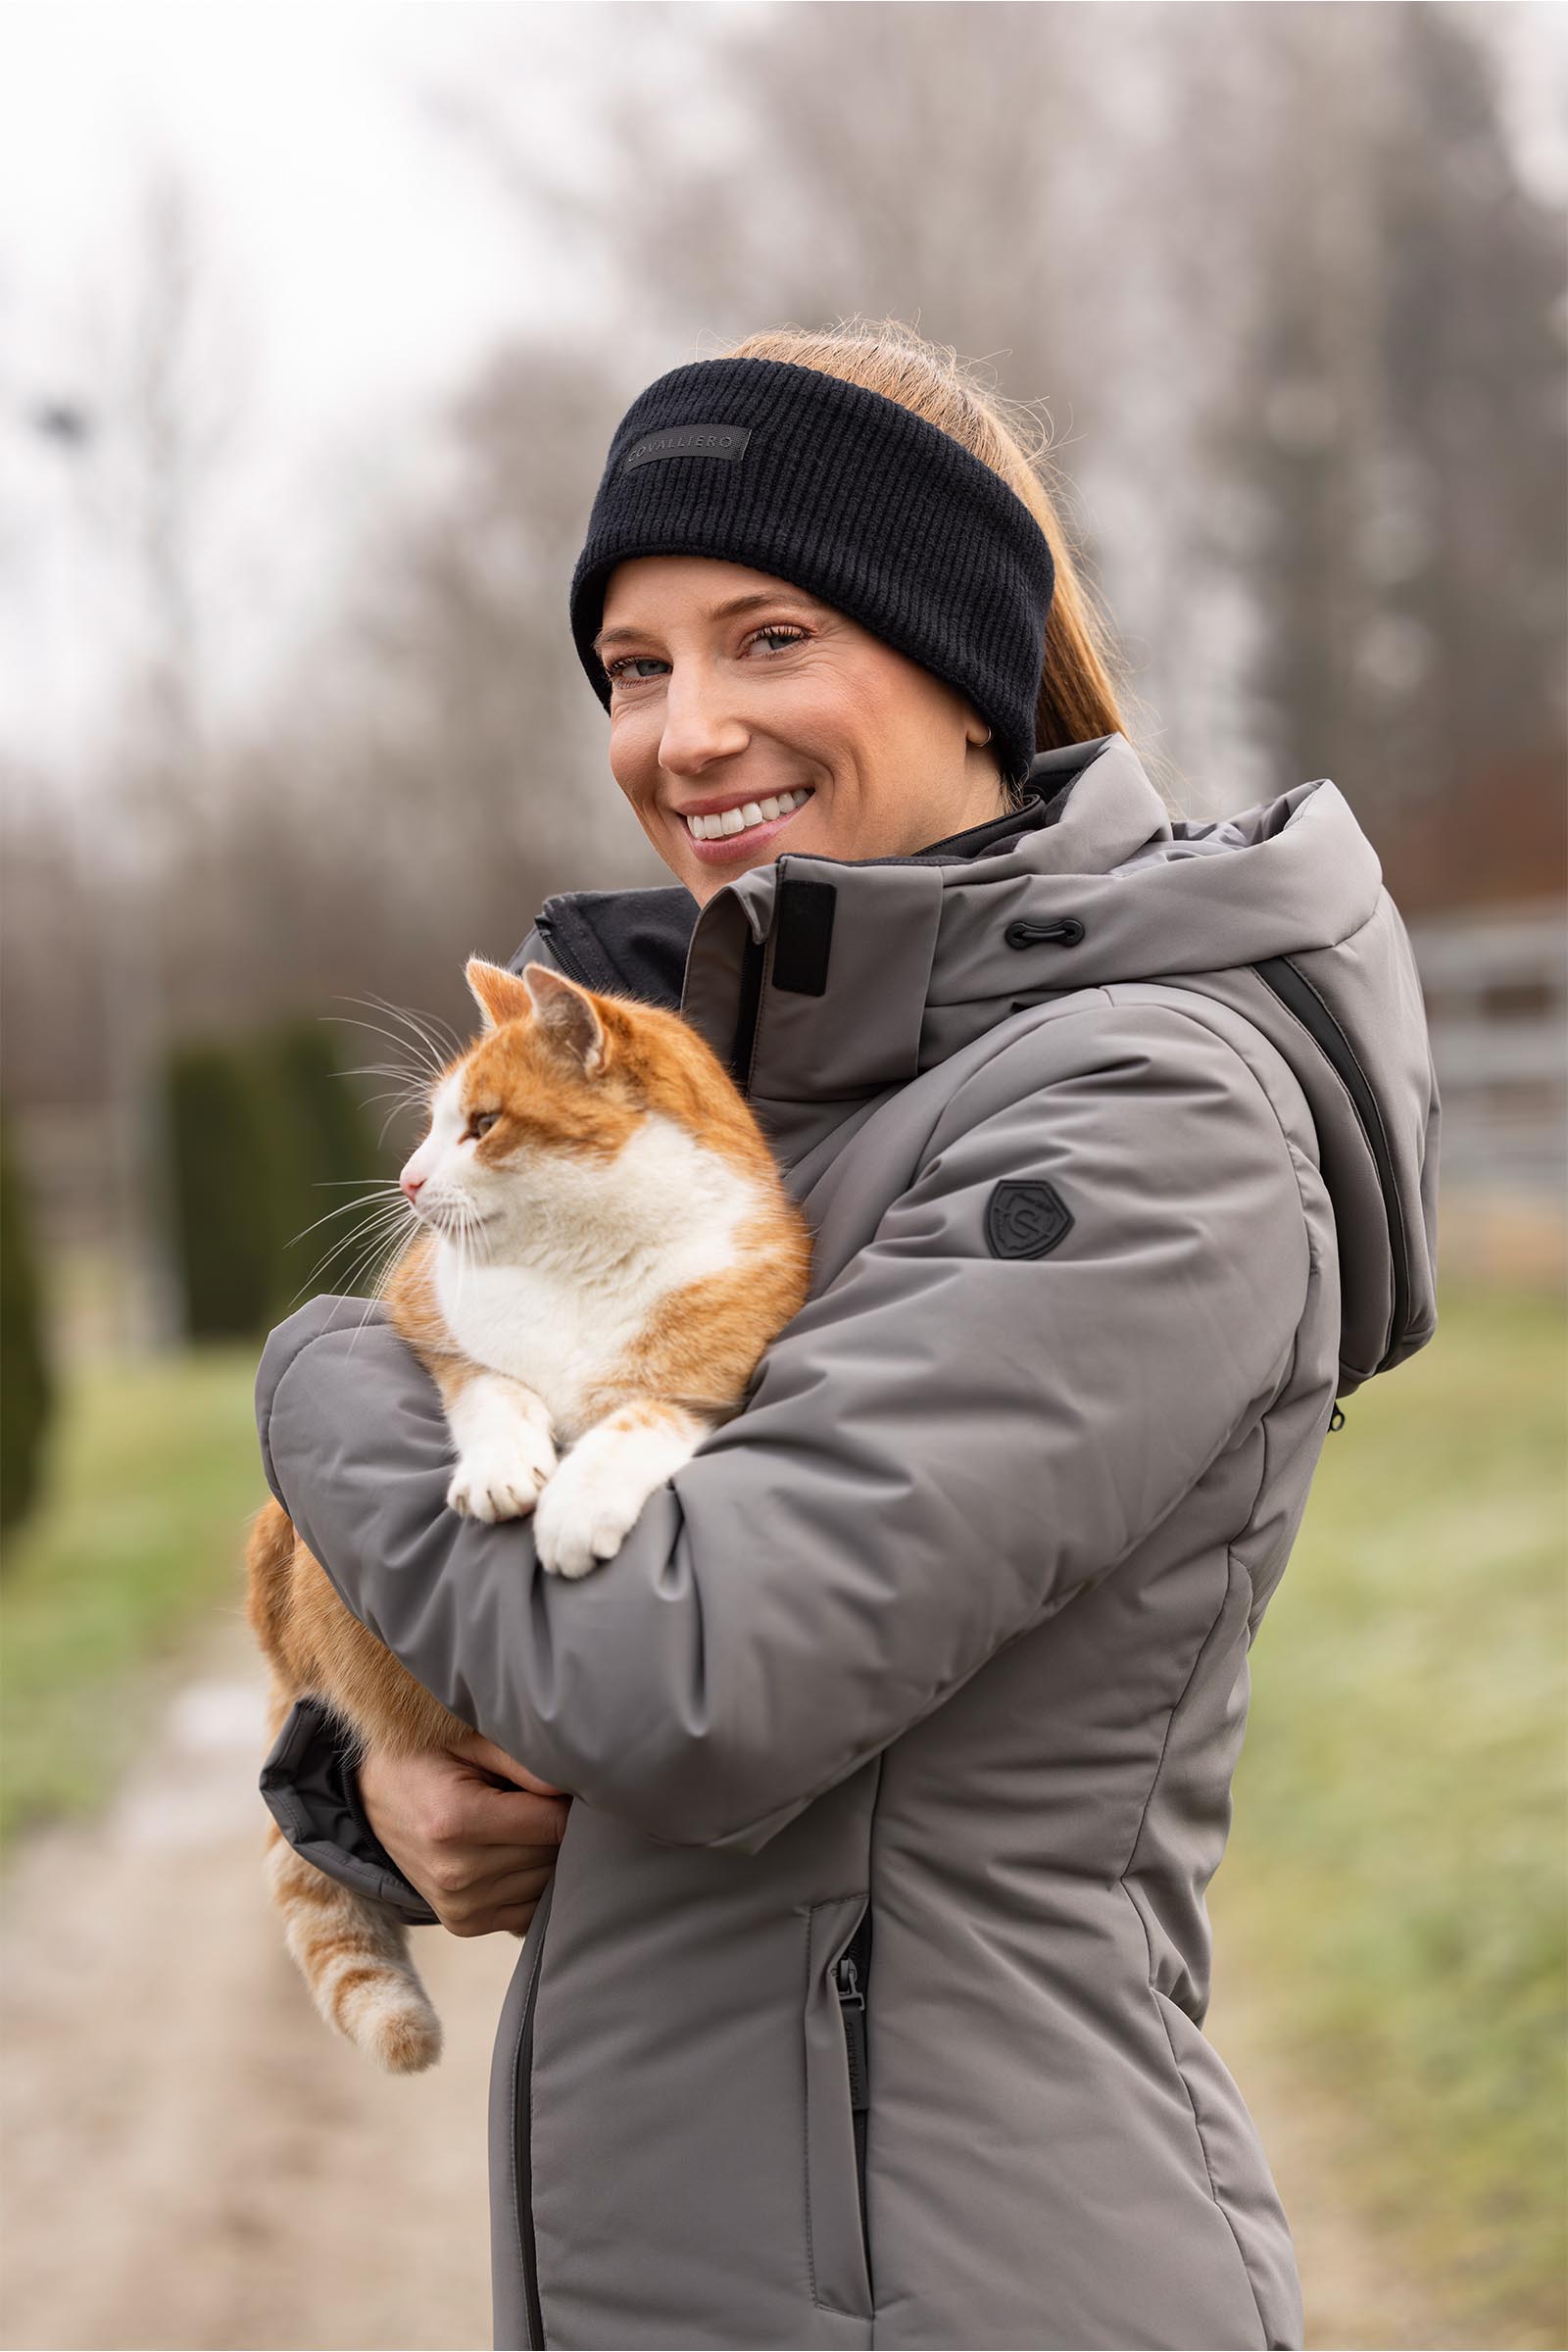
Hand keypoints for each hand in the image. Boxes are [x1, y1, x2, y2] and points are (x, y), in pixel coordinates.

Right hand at [357, 1733, 571, 1937]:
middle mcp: (457, 1872)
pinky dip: (532, 1883)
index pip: (552, 1823)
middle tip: (536, 1800)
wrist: (375, 1798)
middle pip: (550, 1855)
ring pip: (544, 1883)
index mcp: (457, 1821)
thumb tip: (574, 1785)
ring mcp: (459, 1905)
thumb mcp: (469, 1742)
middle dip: (556, 1826)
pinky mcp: (463, 1924)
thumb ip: (523, 1762)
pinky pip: (527, 1910)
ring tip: (520, 1825)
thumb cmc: (426, 1760)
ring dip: (545, 1855)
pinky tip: (515, 1854)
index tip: (561, 1786)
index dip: (567, 1802)